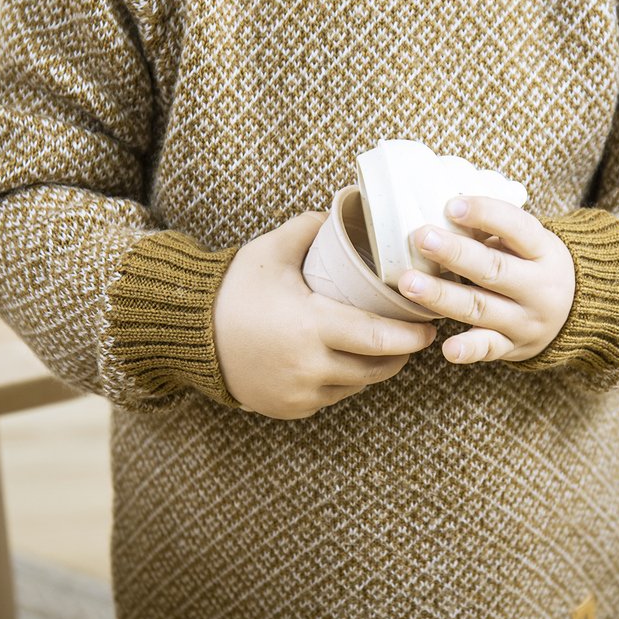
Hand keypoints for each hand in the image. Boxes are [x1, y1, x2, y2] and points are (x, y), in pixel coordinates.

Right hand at [213, 210, 437, 419]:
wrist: (188, 334)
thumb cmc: (233, 289)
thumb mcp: (271, 250)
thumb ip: (310, 227)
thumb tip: (343, 209)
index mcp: (312, 327)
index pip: (380, 338)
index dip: (412, 334)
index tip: (430, 325)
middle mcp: (310, 367)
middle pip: (377, 368)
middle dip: (402, 353)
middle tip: (417, 336)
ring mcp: (300, 393)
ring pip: (357, 386)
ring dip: (375, 368)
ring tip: (387, 347)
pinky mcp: (291, 409)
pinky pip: (332, 397)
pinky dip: (345, 381)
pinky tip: (349, 361)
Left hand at [397, 196, 574, 364]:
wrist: (576, 312)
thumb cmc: (534, 264)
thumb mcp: (527, 242)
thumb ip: (492, 228)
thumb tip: (443, 209)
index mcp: (544, 251)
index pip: (517, 228)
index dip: (486, 215)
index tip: (451, 206)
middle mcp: (539, 288)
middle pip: (494, 269)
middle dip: (455, 254)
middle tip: (422, 238)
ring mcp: (526, 321)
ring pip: (481, 308)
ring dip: (442, 296)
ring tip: (409, 283)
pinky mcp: (513, 347)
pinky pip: (489, 349)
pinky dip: (468, 350)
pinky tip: (446, 348)